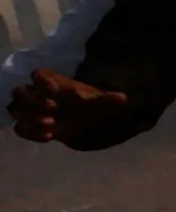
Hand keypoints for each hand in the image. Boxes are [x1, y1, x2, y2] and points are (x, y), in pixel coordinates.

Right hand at [8, 72, 135, 145]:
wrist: (89, 124)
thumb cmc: (92, 107)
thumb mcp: (101, 103)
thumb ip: (108, 100)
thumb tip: (123, 98)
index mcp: (54, 84)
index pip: (38, 74)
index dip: (42, 80)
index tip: (54, 89)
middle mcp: (39, 95)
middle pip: (20, 92)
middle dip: (31, 100)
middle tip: (51, 109)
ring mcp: (33, 112)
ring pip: (16, 109)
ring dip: (29, 117)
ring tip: (50, 124)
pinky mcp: (32, 127)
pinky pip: (20, 128)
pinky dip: (30, 133)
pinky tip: (50, 136)